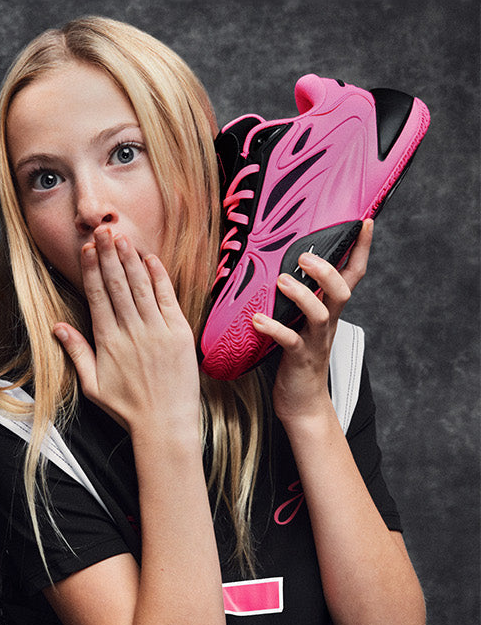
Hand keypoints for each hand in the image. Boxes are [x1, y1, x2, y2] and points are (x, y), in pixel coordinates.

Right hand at [53, 226, 200, 438]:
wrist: (165, 426)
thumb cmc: (127, 409)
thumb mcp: (92, 385)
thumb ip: (76, 352)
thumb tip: (57, 327)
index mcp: (108, 342)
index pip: (97, 296)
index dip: (91, 269)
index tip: (87, 249)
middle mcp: (132, 331)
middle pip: (117, 284)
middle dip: (108, 255)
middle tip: (101, 230)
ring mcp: (158, 330)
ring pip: (141, 286)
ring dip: (130, 260)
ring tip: (121, 237)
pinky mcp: (180, 334)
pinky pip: (168, 298)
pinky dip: (159, 277)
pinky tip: (151, 259)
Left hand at [254, 219, 372, 422]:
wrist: (303, 403)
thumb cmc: (298, 356)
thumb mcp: (301, 319)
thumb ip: (297, 293)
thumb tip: (278, 259)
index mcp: (329, 310)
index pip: (352, 275)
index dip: (362, 249)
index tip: (366, 221)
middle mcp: (326, 323)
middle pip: (342, 291)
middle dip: (327, 271)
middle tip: (305, 257)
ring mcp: (314, 341)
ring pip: (319, 314)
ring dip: (301, 295)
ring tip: (281, 282)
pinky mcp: (298, 359)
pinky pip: (290, 341)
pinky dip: (273, 328)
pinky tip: (257, 319)